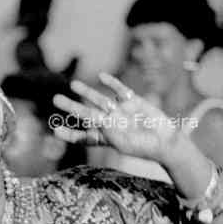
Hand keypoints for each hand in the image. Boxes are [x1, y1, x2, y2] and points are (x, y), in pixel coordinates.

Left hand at [52, 73, 180, 163]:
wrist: (167, 141)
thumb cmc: (143, 148)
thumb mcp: (122, 142)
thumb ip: (106, 130)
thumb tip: (91, 116)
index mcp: (105, 138)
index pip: (83, 136)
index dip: (69, 134)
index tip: (55, 130)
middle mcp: (110, 124)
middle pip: (86, 114)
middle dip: (72, 107)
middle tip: (56, 99)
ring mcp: (121, 112)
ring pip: (100, 100)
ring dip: (87, 91)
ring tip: (73, 84)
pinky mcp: (133, 102)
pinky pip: (120, 90)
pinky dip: (111, 83)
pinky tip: (101, 76)